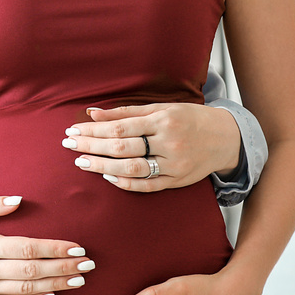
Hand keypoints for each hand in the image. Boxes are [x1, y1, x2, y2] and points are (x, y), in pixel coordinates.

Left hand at [64, 103, 239, 191]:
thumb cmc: (189, 119)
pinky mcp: (178, 181)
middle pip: (122, 148)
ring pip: (132, 169)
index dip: (93, 130)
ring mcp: (174, 164)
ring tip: (81, 162)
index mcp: (163, 120)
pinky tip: (107, 177)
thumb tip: (93, 113)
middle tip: (69, 145)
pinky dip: (126, 183)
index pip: (120, 127)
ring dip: (102, 166)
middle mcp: (169, 142)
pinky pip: (147, 186)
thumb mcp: (162, 108)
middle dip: (92, 147)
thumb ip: (127, 113)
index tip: (73, 130)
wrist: (225, 138)